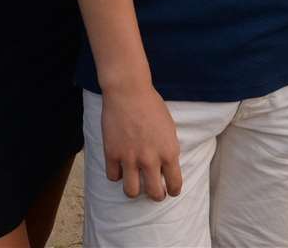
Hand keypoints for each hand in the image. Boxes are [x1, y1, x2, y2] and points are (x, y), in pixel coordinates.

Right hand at [101, 84, 181, 201]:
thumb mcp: (169, 128)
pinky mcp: (112, 153)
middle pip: (154, 194)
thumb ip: (168, 149)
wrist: (128, 91)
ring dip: (134, 190)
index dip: (173, 190)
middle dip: (155, 196)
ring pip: (131, 192)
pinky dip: (116, 174)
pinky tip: (119, 166)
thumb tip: (166, 166)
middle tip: (153, 191)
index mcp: (169, 152)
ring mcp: (130, 158)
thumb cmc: (151, 105)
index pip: (175, 184)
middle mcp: (150, 159)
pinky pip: (113, 177)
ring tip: (134, 184)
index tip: (170, 190)